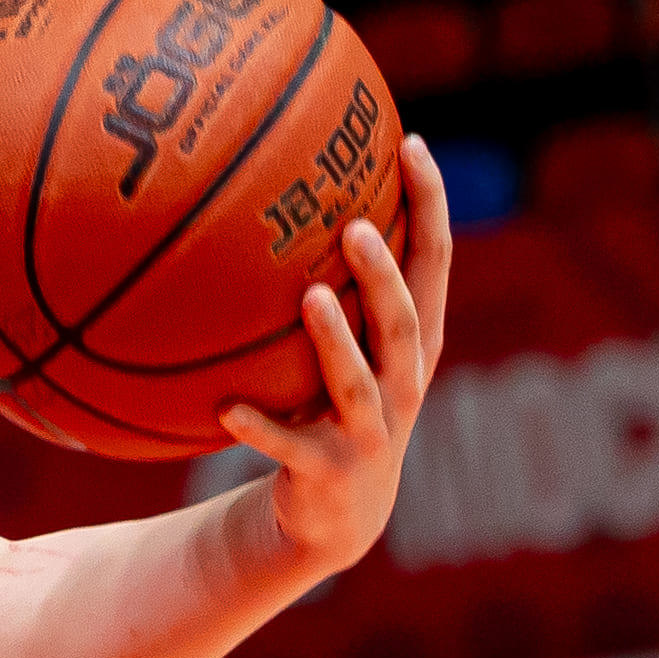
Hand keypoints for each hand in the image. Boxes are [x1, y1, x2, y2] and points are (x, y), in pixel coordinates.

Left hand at [220, 134, 452, 576]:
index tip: (409, 142)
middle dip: (386, 275)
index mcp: (414, 341)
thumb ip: (329, 279)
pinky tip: (224, 409)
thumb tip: (272, 188)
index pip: (434, 261)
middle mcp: (403, 383)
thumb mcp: (344, 344)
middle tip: (357, 226)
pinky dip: (259, 428)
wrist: (335, 515)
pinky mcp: (327, 472)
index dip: (430, 205)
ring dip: (335, 341)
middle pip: (407, 320)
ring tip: (309, 298)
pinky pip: (287, 445)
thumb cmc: (332, 406)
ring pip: (358, 381)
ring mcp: (370, 431)